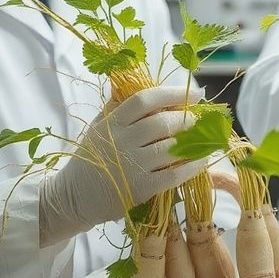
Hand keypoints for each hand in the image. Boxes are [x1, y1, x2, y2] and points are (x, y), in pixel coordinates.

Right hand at [39, 85, 205, 246]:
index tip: (196, 93)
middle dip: (187, 119)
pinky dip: (193, 166)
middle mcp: (121, 141)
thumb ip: (118, 106)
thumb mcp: (99, 126)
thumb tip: (138, 79)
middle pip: (162, 122)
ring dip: (193, 141)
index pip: (144, 100)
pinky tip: (203, 160)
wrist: (74, 197)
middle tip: (198, 121)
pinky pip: (174, 174)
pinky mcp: (140, 188)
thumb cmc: (92, 158)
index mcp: (112, 122)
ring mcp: (131, 165)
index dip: (172, 93)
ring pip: (171, 147)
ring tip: (204, 138)